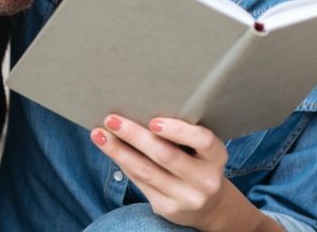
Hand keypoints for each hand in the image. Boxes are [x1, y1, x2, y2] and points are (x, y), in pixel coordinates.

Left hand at [91, 115, 230, 228]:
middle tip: (112, 119)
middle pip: (166, 156)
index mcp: (216, 157)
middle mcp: (205, 180)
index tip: (153, 121)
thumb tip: (138, 107)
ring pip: (146, 171)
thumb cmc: (198, 162)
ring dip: (119, 151)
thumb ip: (181, 132)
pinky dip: (123, 163)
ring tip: (99, 135)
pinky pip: (140, 182)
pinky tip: (111, 151)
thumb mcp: (201, 148)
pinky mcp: (168, 209)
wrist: (209, 205)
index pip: (202, 141)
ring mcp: (186, 198)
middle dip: (135, 136)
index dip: (178, 131)